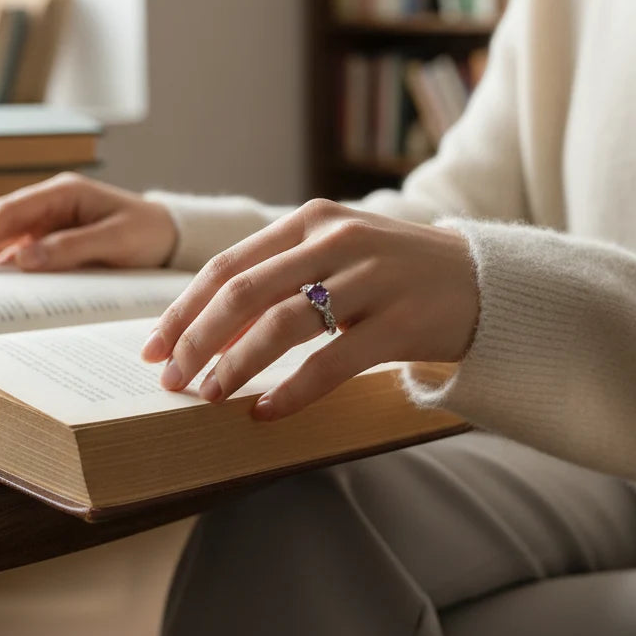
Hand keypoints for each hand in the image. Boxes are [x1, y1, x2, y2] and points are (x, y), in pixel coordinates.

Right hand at [0, 173, 177, 270]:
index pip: (10, 210)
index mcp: (63, 192)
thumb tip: (22, 259)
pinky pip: (20, 252)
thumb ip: (71, 247)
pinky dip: (0, 268)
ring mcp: (50, 221)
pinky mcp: (53, 240)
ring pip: (4, 238)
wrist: (171, 235)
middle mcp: (50, 203)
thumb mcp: (116, 239)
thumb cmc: (148, 232)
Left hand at [141, 198, 479, 420]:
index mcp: (311, 222)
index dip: (183, 310)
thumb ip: (281, 278)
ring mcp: (370, 279)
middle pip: (243, 293)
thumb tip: (210, 333)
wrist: (481, 280)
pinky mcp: (399, 321)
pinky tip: (266, 413)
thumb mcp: (336, 256)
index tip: (153, 348)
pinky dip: (292, 391)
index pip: (227, 266)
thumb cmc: (394, 274)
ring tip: (211, 396)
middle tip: (171, 380)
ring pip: (282, 324)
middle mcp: (336, 241)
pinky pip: (332, 362)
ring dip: (236, 365)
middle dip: (197, 340)